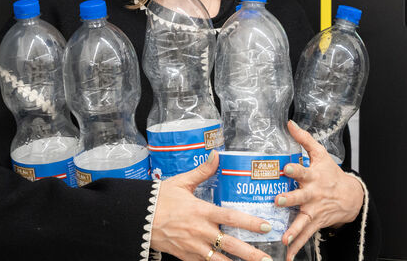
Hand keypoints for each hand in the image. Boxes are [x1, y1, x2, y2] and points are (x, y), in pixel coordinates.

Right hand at [151, 151, 275, 260]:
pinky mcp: (186, 256)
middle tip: (268, 259)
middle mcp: (200, 231)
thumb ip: (202, 171)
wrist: (138, 218)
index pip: (231, 218)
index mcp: (201, 211)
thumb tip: (217, 155)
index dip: (250, 223)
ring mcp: (193, 247)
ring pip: (220, 260)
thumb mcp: (181, 182)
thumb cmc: (160, 199)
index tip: (266, 226)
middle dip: (251, 254)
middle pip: (230, 245)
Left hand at [276, 120, 364, 259]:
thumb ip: (304, 139)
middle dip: (289, 200)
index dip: (294, 169)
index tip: (285, 168)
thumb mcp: (320, 154)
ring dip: (293, 230)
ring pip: (302, 221)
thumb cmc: (331, 173)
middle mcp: (313, 194)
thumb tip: (289, 123)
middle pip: (300, 197)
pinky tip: (287, 256)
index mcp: (313, 176)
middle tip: (278, 201)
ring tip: (284, 238)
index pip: (303, 170)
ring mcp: (314, 211)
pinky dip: (297, 247)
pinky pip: (305, 236)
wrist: (350, 196)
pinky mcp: (315, 223)